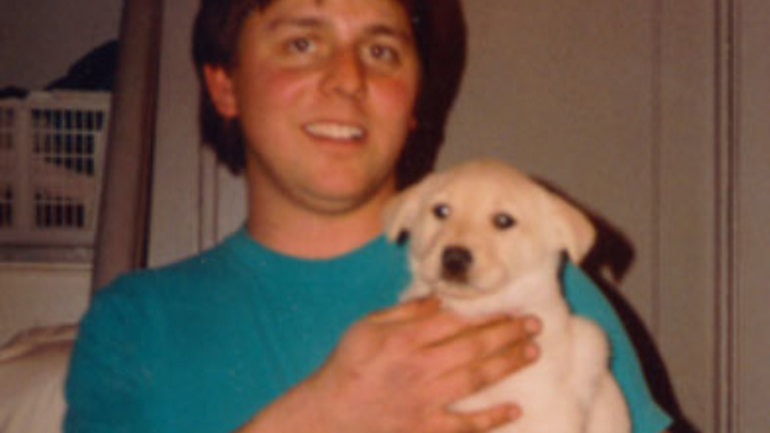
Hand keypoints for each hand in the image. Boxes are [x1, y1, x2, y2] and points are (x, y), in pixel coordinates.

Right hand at [237, 296, 539, 432]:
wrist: (330, 414)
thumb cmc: (348, 365)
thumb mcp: (366, 327)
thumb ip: (403, 312)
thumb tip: (438, 299)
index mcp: (404, 339)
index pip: (456, 321)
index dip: (487, 313)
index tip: (510, 307)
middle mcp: (419, 367)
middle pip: (474, 346)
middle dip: (508, 333)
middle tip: (534, 324)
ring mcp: (425, 400)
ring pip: (476, 379)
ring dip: (508, 364)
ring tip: (532, 352)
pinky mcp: (426, 428)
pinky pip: (465, 425)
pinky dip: (490, 418)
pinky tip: (514, 409)